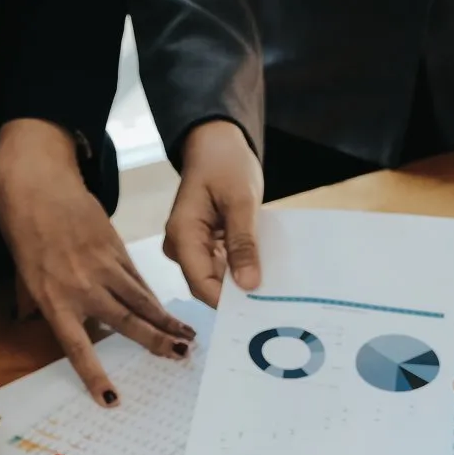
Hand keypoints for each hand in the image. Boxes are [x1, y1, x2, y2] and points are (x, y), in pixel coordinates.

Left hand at [0, 118, 194, 405]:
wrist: (38, 185)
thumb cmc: (25, 231)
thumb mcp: (23, 274)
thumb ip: (33, 303)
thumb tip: (31, 325)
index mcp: (54, 300)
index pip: (78, 347)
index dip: (95, 375)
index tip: (112, 399)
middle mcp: (82, 288)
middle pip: (126, 322)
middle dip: (155, 342)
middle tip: (180, 357)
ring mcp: (103, 267)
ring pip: (141, 301)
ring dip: (167, 321)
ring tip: (188, 338)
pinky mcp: (116, 249)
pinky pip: (138, 280)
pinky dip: (153, 298)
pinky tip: (168, 311)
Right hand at [167, 119, 262, 305]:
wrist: (216, 143)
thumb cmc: (226, 164)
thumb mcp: (242, 201)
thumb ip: (244, 243)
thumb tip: (249, 285)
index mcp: (182, 234)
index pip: (200, 283)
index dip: (227, 302)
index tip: (258, 311)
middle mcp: (180, 246)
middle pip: (206, 284)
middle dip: (237, 296)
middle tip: (273, 305)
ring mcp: (190, 246)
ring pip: (215, 278)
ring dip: (241, 283)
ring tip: (273, 291)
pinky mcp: (202, 245)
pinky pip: (220, 266)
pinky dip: (241, 269)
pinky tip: (264, 273)